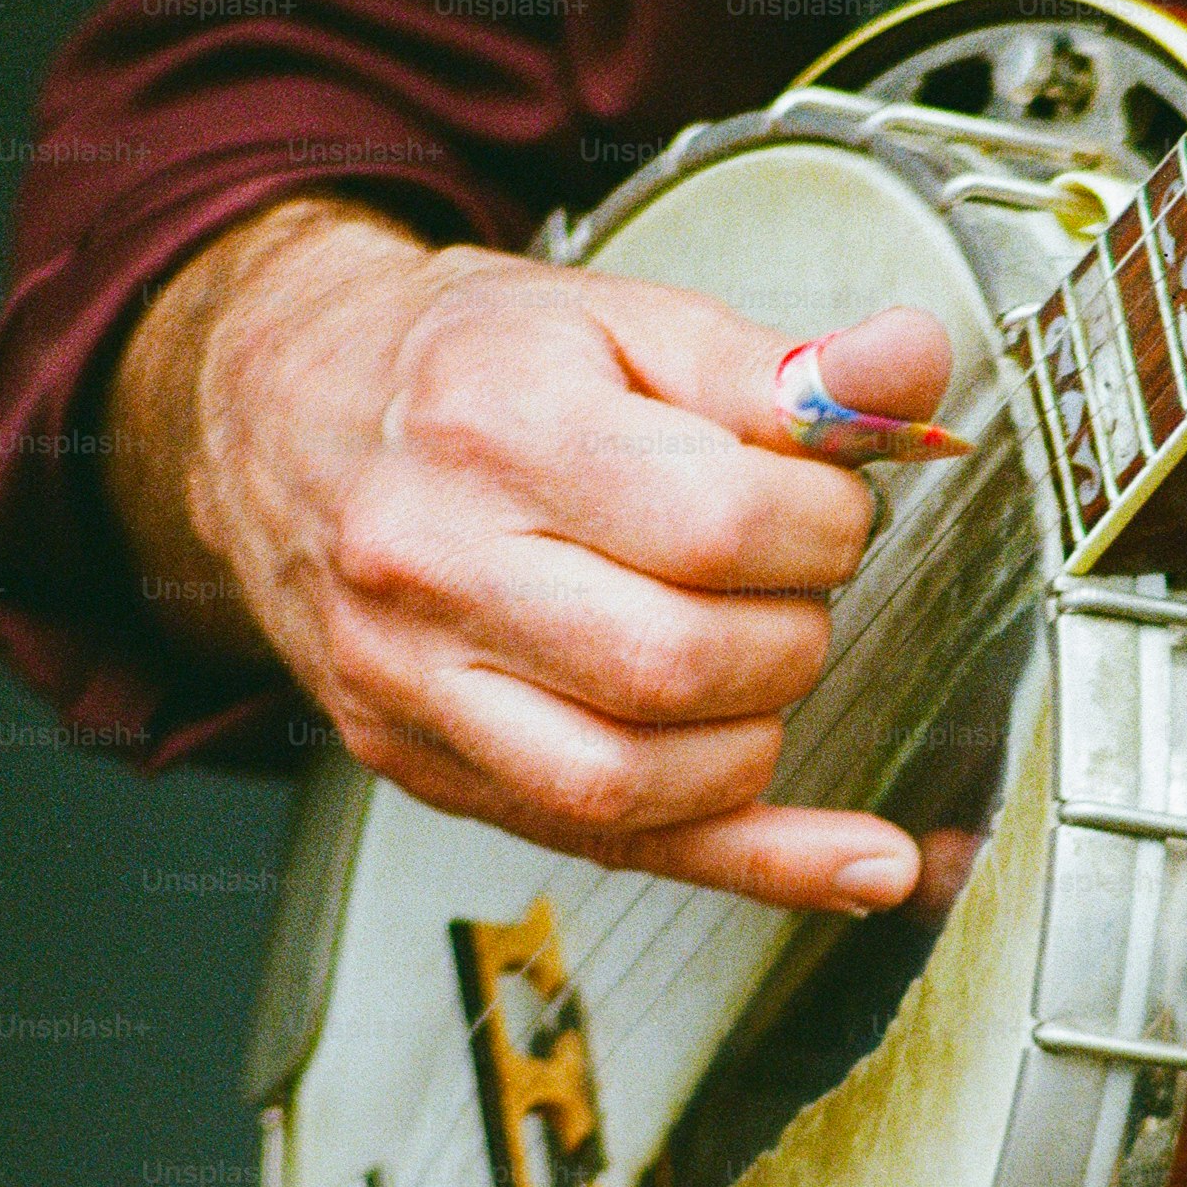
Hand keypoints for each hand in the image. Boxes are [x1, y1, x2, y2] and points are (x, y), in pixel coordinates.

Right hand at [104, 194, 956, 914]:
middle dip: (790, 628)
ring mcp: (409, 681)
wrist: (278, 415)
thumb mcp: (625, 323)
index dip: (823, 521)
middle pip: (676, 662)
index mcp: (491, 423)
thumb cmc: (464, 368)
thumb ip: (781, 368)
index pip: (715, 522)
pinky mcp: (419, 764)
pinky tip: (850, 859)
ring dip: (755, 734)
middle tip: (788, 577)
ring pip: (632, 782)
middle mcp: (430, 561)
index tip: (829, 502)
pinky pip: (608, 848)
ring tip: (756, 655)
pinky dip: (754, 863)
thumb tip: (908, 371)